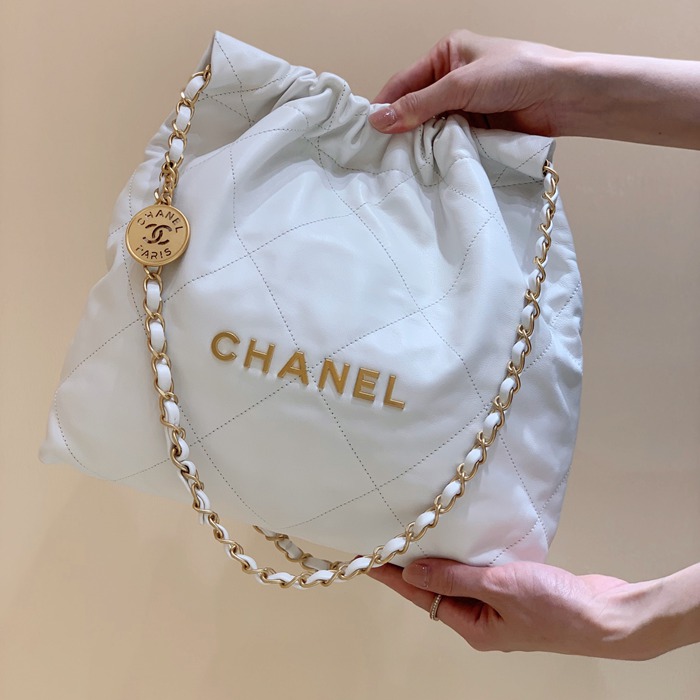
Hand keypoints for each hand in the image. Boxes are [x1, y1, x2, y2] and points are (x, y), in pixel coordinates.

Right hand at [368, 30, 699, 148]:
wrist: (564, 97)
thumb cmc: (519, 74)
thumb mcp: (461, 85)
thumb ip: (419, 105)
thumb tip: (378, 120)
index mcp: (448, 54)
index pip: (405, 81)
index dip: (386, 105)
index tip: (368, 130)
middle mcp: (454, 79)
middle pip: (416, 107)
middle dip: (402, 128)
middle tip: (381, 154)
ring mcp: (467, 106)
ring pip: (432, 128)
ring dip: (422, 144)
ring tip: (401, 164)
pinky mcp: (478, 129)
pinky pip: (450, 142)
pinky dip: (441, 153)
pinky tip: (427, 166)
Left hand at [368, 559, 699, 658]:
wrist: (609, 615)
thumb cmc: (559, 609)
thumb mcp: (499, 588)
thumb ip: (454, 578)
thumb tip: (412, 570)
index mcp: (473, 626)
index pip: (422, 596)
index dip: (395, 576)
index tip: (371, 559)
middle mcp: (482, 619)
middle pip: (437, 588)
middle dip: (414, 564)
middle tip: (391, 539)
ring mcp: (500, 605)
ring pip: (460, 577)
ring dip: (443, 557)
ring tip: (419, 535)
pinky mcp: (516, 590)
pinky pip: (482, 571)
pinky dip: (470, 555)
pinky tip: (463, 538)